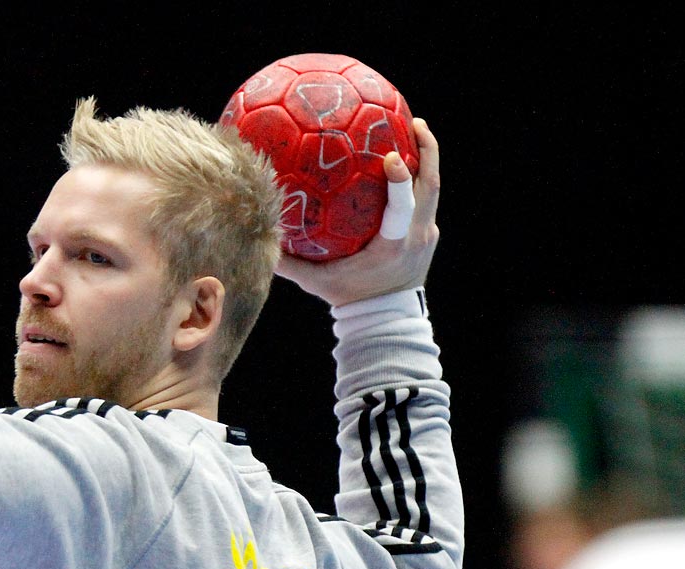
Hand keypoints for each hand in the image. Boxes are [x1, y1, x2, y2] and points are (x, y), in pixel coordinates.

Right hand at [275, 118, 441, 306]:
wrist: (386, 319)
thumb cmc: (349, 299)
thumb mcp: (317, 283)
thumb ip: (290, 263)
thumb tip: (261, 236)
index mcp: (393, 246)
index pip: (402, 210)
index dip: (400, 182)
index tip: (391, 156)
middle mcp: (416, 237)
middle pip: (431, 186)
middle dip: (426, 151)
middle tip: (414, 122)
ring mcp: (427, 234)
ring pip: (433, 188)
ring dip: (427, 157)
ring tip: (414, 128)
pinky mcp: (427, 234)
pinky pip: (425, 198)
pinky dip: (417, 176)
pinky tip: (402, 159)